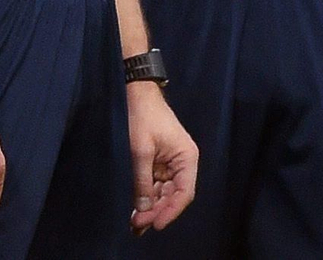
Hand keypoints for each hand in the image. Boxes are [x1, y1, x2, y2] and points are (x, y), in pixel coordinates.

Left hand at [126, 82, 197, 233]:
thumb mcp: (141, 151)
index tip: (156, 224)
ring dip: (151, 207)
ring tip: (136, 223)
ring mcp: (172, 165)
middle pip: (174, 196)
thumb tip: (143, 209)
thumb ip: (143, 181)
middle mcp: (184, 164)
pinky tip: (137, 210)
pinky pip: (157, 185)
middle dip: (157, 211)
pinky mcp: (161, 164)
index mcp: (187, 158)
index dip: (171, 211)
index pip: (184, 193)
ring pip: (165, 193)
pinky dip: (148, 197)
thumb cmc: (144, 118)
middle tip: (138, 226)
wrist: (140, 96)